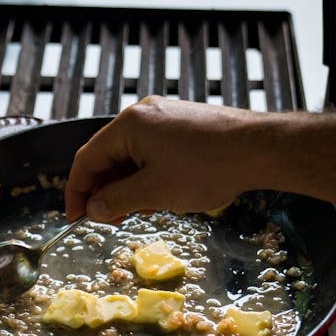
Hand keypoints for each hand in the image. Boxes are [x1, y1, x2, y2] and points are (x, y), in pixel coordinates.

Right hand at [64, 96, 266, 222]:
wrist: (259, 149)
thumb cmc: (208, 167)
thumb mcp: (154, 192)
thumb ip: (117, 201)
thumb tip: (94, 209)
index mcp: (128, 125)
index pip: (86, 159)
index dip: (77, 191)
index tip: (76, 217)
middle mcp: (143, 115)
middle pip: (107, 157)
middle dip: (105, 191)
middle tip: (109, 220)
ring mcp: (164, 119)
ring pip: (130, 157)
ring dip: (127, 187)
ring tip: (136, 212)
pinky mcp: (182, 126)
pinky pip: (151, 153)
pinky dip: (146, 176)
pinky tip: (158, 197)